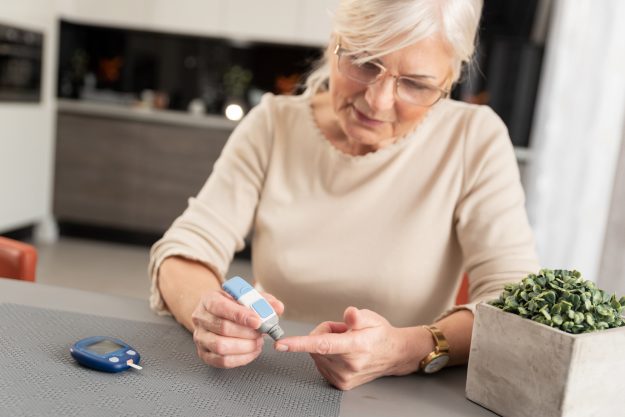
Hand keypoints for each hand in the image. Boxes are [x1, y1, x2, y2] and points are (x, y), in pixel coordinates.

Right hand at [191, 288, 283, 367]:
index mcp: (209, 300)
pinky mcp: (204, 354)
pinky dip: (241, 358)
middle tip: (261, 332)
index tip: (258, 321)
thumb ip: (262, 300)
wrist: (215, 314)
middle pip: (223, 328)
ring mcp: (200, 337)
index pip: (222, 307)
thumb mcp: (245, 296)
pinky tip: (252, 351)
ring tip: (257, 342)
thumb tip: (277, 308)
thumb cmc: (231, 305)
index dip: (241, 315)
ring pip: (221, 346)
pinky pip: (222, 361)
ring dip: (244, 346)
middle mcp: (201, 318)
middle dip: (247, 333)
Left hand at [274, 306, 418, 389]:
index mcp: (355, 346)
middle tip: (342, 330)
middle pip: (316, 344)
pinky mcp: (341, 383)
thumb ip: (358, 316)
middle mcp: (349, 364)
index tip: (281, 344)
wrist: (393, 355)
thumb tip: (349, 314)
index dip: (299, 343)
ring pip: (316, 355)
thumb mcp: (371, 318)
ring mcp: (344, 376)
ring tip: (345, 342)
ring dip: (324, 346)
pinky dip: (326, 356)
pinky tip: (342, 353)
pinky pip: (321, 364)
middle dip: (323, 333)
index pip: (322, 344)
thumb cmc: (379, 334)